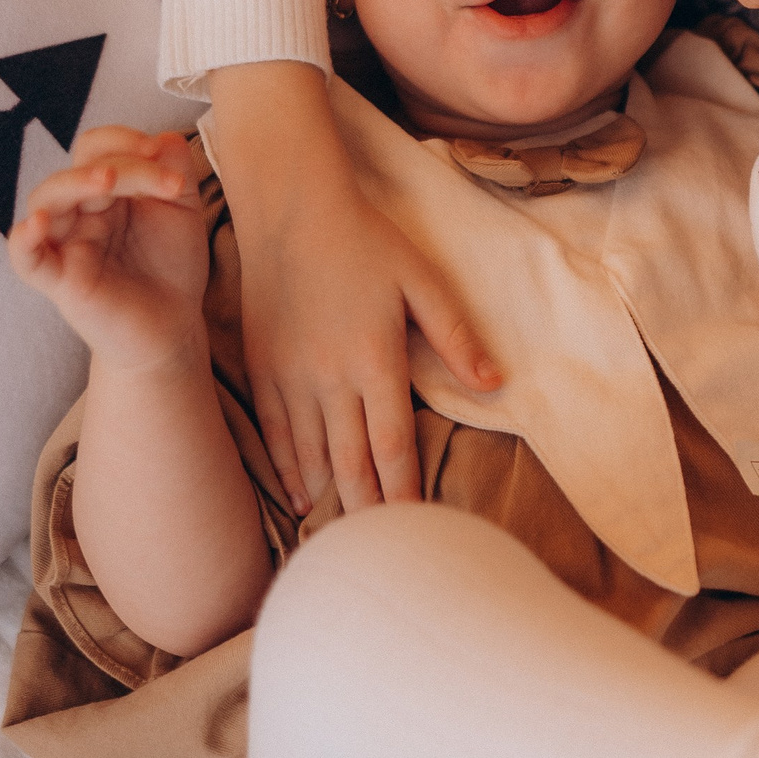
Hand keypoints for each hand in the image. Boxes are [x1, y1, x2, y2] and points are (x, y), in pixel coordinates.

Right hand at [10, 126, 208, 369]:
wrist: (173, 327)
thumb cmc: (171, 266)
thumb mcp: (182, 209)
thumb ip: (175, 170)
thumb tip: (165, 135)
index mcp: (104, 190)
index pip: (96, 147)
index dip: (124, 139)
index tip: (161, 150)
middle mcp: (78, 211)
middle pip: (78, 169)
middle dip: (120, 164)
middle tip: (158, 175)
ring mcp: (65, 243)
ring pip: (45, 200)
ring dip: (75, 183)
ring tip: (109, 180)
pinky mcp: (58, 280)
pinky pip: (25, 256)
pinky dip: (24, 238)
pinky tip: (39, 223)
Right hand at [208, 61, 498, 514]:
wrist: (291, 204)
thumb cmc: (365, 237)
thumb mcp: (423, 279)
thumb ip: (458, 335)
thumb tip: (497, 383)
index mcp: (375, 359)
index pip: (393, 446)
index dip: (405, 495)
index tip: (417, 531)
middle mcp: (329, 378)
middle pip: (351, 463)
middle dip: (369, 512)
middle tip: (382, 553)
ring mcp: (290, 375)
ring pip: (310, 455)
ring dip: (330, 498)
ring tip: (345, 539)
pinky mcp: (261, 365)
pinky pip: (274, 432)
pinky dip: (288, 468)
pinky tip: (300, 494)